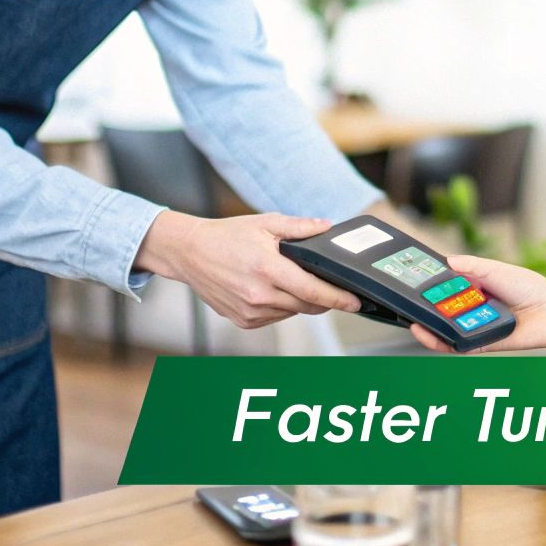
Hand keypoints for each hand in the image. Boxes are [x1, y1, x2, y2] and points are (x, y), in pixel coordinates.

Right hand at [134, 211, 360, 328]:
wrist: (189, 253)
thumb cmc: (226, 236)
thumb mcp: (265, 223)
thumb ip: (300, 228)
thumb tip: (327, 228)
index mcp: (268, 269)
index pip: (313, 291)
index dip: (339, 299)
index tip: (356, 302)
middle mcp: (259, 295)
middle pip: (307, 305)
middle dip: (324, 299)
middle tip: (334, 289)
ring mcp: (250, 311)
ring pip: (291, 312)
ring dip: (300, 300)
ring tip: (289, 279)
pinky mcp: (244, 321)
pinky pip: (275, 317)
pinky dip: (281, 305)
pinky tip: (271, 288)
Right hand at [408, 254, 545, 354]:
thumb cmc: (530, 289)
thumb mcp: (497, 269)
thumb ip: (472, 266)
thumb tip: (448, 260)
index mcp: (474, 289)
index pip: (445, 289)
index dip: (429, 287)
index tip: (412, 282)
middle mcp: (471, 309)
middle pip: (440, 311)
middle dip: (422, 309)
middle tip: (408, 305)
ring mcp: (474, 326)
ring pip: (444, 330)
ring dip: (427, 328)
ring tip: (415, 322)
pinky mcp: (480, 343)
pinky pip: (456, 345)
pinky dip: (440, 342)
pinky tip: (430, 334)